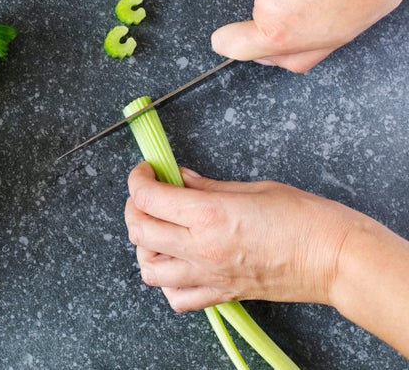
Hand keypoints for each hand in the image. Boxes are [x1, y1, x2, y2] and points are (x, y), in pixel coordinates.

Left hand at [124, 162, 353, 311]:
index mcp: (209, 215)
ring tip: (158, 230)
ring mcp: (209, 276)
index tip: (145, 171)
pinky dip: (166, 282)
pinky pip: (176, 298)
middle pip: (139, 231)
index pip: (148, 198)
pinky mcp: (220, 294)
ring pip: (148, 270)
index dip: (138, 179)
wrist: (335, 259)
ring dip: (144, 247)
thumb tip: (178, 178)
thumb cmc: (306, 219)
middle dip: (134, 207)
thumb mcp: (252, 188)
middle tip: (147, 194)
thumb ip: (206, 186)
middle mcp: (202, 248)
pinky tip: (176, 264)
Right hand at [211, 0, 408, 72]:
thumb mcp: (338, 39)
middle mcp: (266, 0)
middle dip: (285, 11)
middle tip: (321, 2)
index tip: (240, 38)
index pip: (228, 43)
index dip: (232, 43)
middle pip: (261, 14)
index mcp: (278, 30)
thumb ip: (296, 56)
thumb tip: (271, 55)